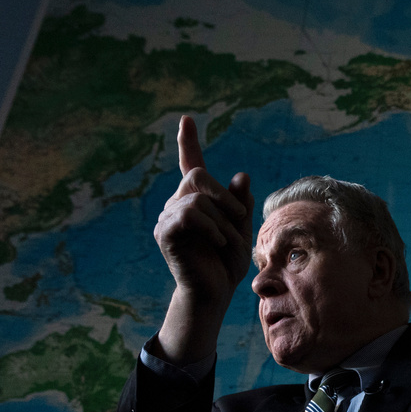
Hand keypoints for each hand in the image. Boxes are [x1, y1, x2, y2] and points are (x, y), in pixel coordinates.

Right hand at [152, 116, 253, 363]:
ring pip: (198, 197)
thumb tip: (241, 175)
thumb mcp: (243, 228)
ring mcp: (169, 217)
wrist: (216, 291)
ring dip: (222, 218)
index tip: (187, 119)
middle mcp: (179, 203)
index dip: (188, 142)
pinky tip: (216, 242)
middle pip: (199, 175)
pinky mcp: (165, 232)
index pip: (190, 163)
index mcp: (199, 199)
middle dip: (225, 196)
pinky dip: (210, 227)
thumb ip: (241, 202)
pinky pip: (190, 214)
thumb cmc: (228, 261)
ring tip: (227, 240)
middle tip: (238, 220)